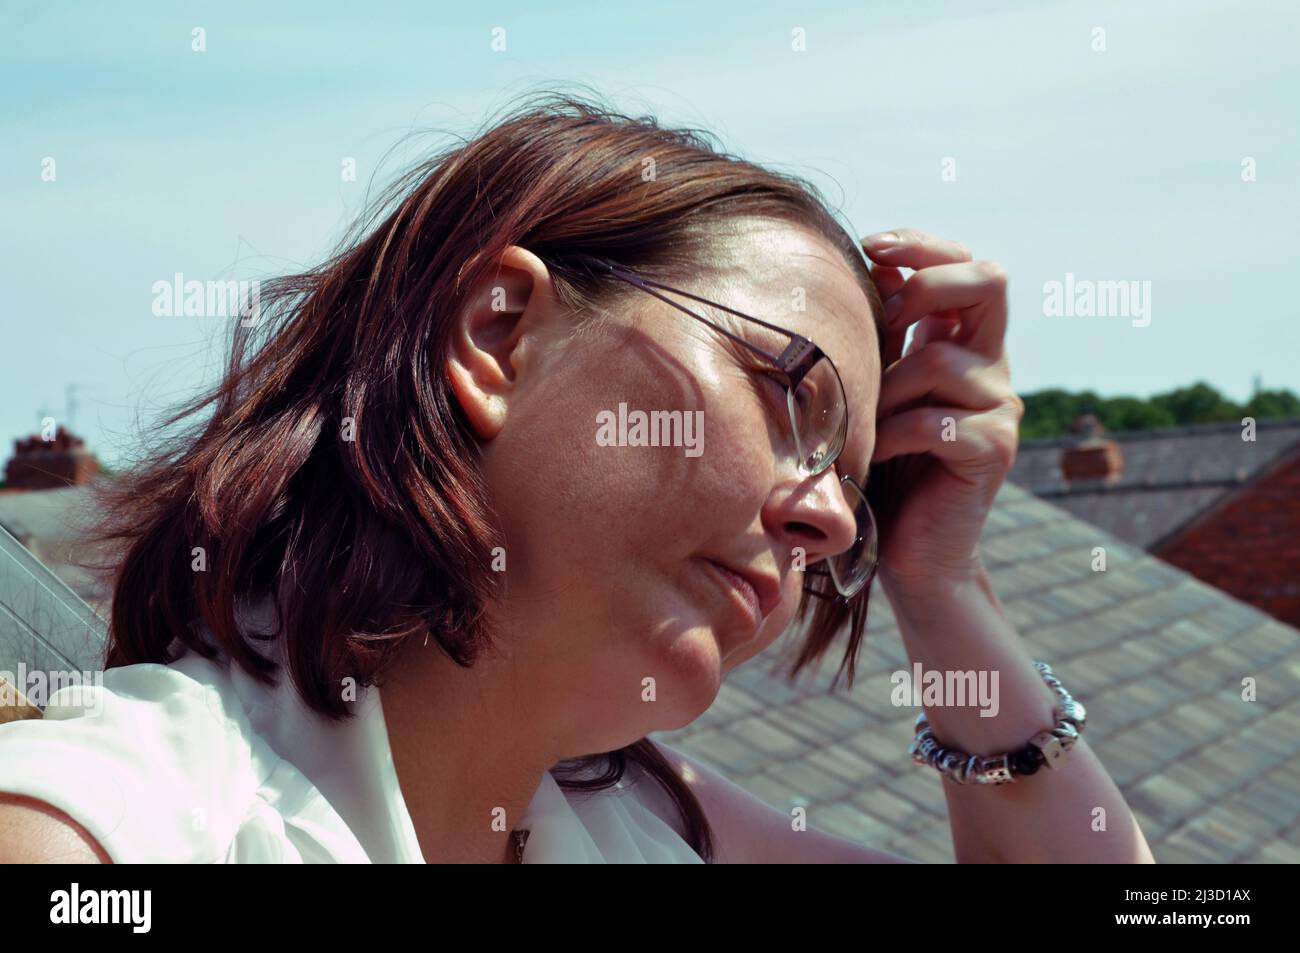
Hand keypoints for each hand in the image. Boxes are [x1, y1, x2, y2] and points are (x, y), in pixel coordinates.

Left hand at [860, 228, 1023, 590]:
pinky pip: (935, 422)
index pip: (965, 265)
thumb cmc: (883, 467)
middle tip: (880, 325)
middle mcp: (991, 365)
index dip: (924, 246)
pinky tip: (873, 454)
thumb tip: (873, 265)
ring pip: (941, 360)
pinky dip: (892, 436)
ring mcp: (1000, 407)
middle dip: (924, 287)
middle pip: (988, 281)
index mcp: (964, 342)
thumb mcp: (876, 389)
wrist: (911, 550)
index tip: (871, 244)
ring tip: (864, 424)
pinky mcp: (994, 450)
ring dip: (887, 389)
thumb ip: (884, 336)